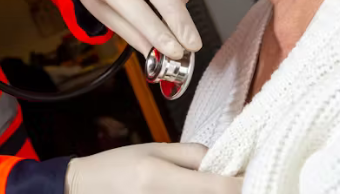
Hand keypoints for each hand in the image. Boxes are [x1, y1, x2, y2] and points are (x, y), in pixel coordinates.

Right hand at [65, 143, 241, 193]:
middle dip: (233, 190)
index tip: (256, 174)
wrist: (83, 191)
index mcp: (164, 181)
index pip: (222, 188)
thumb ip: (192, 155)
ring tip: (216, 185)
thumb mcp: (153, 150)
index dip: (245, 183)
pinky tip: (196, 191)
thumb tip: (226, 162)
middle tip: (241, 179)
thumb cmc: (116, 168)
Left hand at [77, 0, 198, 58]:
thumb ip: (131, 33)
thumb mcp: (104, 13)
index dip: (157, 32)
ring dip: (182, 10)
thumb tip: (156, 55)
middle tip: (193, 45)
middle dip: (181, 20)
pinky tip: (175, 6)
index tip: (175, 52)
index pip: (137, 10)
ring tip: (179, 28)